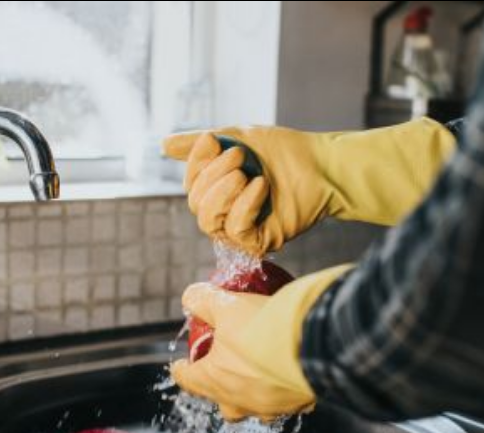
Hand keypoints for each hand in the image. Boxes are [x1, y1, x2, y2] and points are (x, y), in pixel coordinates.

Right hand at [163, 118, 455, 255]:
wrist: (320, 163)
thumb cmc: (282, 151)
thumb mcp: (235, 138)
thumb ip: (200, 146)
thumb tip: (163, 145)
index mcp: (218, 191)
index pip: (190, 185)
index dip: (195, 164)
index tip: (213, 139)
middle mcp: (226, 213)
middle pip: (196, 204)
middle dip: (212, 177)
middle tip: (240, 156)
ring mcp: (241, 230)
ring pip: (209, 221)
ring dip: (223, 193)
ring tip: (246, 173)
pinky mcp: (259, 242)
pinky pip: (236, 230)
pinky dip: (244, 205)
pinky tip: (261, 187)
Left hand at [171, 282, 315, 421]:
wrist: (314, 343)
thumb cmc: (265, 329)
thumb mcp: (227, 306)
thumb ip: (203, 301)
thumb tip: (191, 296)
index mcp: (215, 381)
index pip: (188, 380)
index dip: (182, 370)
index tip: (180, 365)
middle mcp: (240, 403)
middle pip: (222, 401)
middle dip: (220, 387)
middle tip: (224, 369)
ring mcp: (270, 408)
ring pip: (256, 407)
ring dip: (254, 391)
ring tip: (260, 371)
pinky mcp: (298, 405)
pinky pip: (288, 401)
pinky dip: (286, 389)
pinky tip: (291, 371)